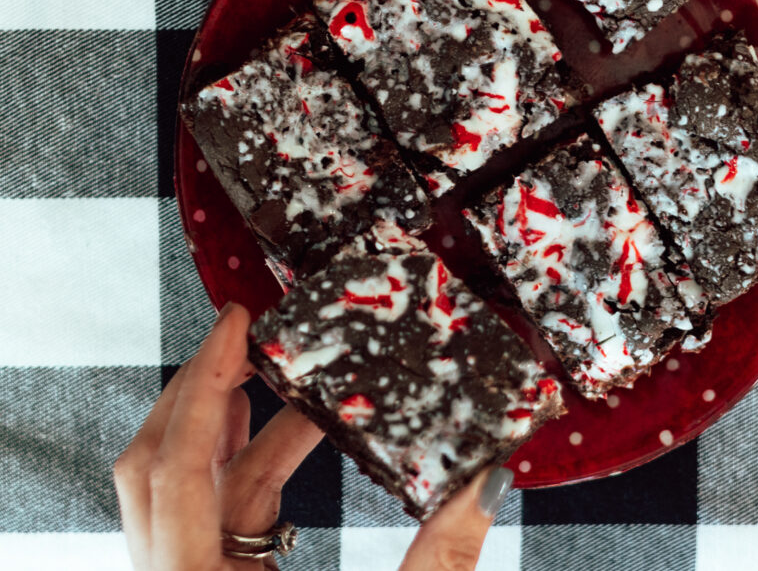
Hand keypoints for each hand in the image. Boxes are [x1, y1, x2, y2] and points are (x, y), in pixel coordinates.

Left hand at [114, 303, 512, 569]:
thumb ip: (440, 564)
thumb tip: (484, 482)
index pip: (179, 469)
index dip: (205, 385)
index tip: (237, 325)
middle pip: (158, 466)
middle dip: (206, 390)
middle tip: (252, 333)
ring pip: (187, 490)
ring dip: (244, 428)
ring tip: (300, 383)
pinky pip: (220, 517)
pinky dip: (258, 469)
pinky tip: (306, 442)